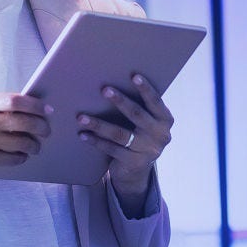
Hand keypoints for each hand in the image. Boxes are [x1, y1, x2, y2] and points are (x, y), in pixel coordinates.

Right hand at [0, 92, 52, 189]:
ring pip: (22, 143)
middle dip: (41, 127)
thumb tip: (37, 109)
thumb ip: (2, 106)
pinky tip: (21, 155)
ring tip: (35, 146)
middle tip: (47, 131)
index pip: (16, 100)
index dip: (36, 106)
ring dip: (34, 145)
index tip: (48, 110)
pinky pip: (14, 158)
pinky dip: (22, 157)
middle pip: (24, 122)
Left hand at [76, 73, 174, 198]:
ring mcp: (148, 150)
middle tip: (104, 90)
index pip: (155, 102)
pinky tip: (83, 134)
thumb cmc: (139, 135)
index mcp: (165, 120)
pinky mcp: (134, 163)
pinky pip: (112, 149)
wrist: (137, 170)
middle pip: (137, 115)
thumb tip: (113, 82)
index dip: (146, 89)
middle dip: (120, 101)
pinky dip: (96, 141)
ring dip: (99, 124)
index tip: (134, 76)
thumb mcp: (146, 122)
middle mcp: (160, 135)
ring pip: (120, 134)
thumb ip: (140, 107)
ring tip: (81, 117)